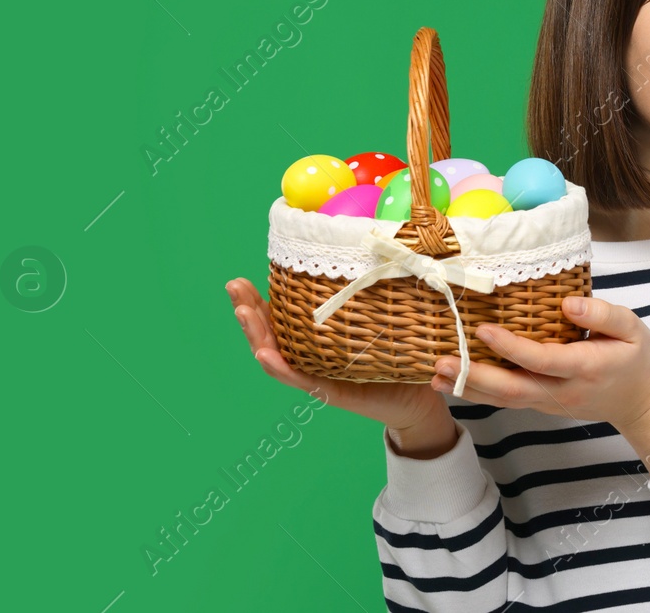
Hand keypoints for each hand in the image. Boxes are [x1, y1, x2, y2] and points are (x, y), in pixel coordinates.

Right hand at [226, 277, 451, 434]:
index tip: (242, 279)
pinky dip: (280, 367)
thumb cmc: (396, 356)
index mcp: (314, 341)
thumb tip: (367, 249)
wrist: (415, 400)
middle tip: (234, 286)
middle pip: (269, 335)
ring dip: (256, 334)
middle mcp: (309, 358)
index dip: (258, 300)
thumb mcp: (377, 319)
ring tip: (242, 312)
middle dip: (248, 310)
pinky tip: (264, 353)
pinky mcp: (330, 392)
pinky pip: (301, 379)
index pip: (279, 318)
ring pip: (276, 356)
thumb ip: (365, 294)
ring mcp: (316, 377)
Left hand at [430, 296, 649, 431]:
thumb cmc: (635, 358)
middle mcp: (563, 391)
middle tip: (442, 362)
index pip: (542, 360)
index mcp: (585, 368)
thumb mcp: (632, 329)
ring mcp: (549, 403)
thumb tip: (569, 304)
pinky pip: (507, 401)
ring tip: (436, 374)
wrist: (641, 403)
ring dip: (468, 389)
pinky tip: (454, 382)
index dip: (511, 348)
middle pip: (513, 390)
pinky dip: (478, 393)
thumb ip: (603, 315)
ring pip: (505, 401)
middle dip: (475, 377)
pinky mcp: (541, 405)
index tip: (483, 330)